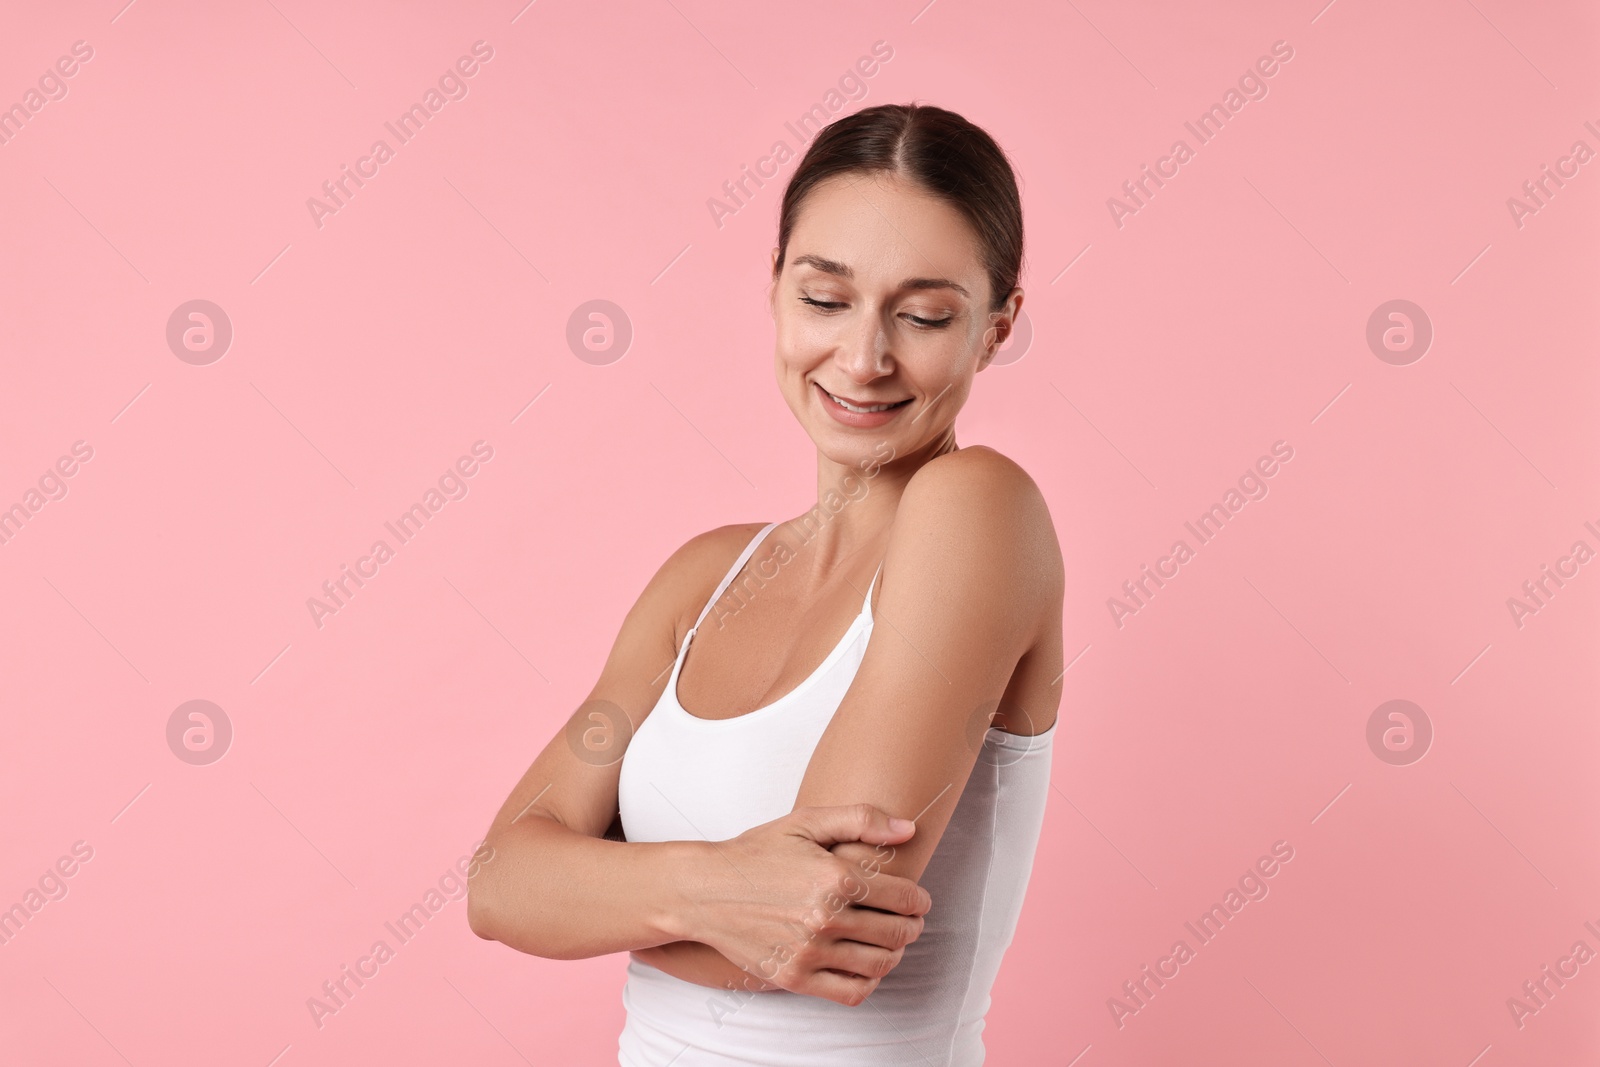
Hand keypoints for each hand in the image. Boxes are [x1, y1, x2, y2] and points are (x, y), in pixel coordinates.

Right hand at [677, 803, 931, 1006]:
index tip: (918, 900)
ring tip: (891, 943)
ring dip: (895, 954)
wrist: (704, 890)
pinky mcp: (794, 977)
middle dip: (912, 926)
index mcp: (835, 878)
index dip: (919, 900)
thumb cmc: (755, 853)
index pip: (904, 898)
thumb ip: (860, 819)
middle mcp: (825, 918)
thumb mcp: (805, 822)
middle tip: (910, 921)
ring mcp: (809, 952)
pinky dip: (869, 982)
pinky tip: (866, 967)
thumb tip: (909, 829)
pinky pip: (850, 992)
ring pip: (879, 964)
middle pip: (896, 932)